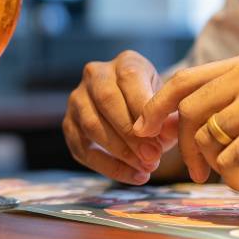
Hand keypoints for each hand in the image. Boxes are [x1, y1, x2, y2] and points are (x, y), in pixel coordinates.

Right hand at [63, 50, 175, 183]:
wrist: (137, 110)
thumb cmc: (157, 106)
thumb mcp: (168, 104)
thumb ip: (170, 117)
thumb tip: (165, 133)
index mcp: (125, 62)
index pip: (129, 79)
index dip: (142, 108)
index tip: (160, 136)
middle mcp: (95, 75)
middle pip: (106, 101)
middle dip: (130, 133)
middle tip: (153, 158)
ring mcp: (77, 99)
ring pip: (91, 124)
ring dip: (119, 152)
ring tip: (146, 168)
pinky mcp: (68, 123)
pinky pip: (82, 148)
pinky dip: (108, 166)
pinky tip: (133, 176)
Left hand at [134, 51, 238, 190]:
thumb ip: (220, 103)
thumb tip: (159, 118)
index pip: (186, 79)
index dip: (158, 105)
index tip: (143, 129)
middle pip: (189, 112)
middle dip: (185, 148)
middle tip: (196, 173)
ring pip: (207, 140)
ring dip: (221, 168)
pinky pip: (229, 163)